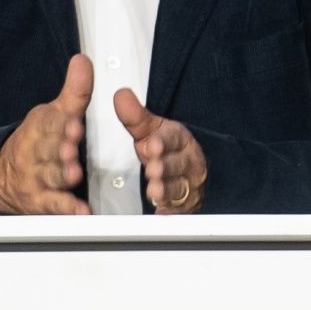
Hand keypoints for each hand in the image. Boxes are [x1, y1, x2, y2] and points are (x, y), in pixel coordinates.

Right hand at [0, 55, 92, 214]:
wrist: (0, 176)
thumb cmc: (36, 142)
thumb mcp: (54, 114)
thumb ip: (74, 92)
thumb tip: (83, 61)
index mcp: (40, 127)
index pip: (48, 123)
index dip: (60, 124)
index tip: (73, 122)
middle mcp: (36, 152)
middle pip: (48, 149)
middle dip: (60, 148)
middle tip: (71, 147)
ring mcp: (37, 177)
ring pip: (50, 175)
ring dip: (61, 174)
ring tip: (73, 174)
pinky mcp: (41, 200)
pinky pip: (54, 205)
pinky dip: (68, 209)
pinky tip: (81, 211)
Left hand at [113, 88, 206, 212]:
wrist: (189, 172)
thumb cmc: (166, 149)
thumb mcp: (150, 130)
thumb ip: (134, 116)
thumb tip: (120, 96)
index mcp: (179, 139)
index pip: (174, 138)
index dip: (164, 142)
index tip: (153, 144)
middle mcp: (187, 161)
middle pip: (178, 164)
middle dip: (165, 167)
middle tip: (153, 170)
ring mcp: (188, 184)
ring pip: (179, 187)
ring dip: (167, 190)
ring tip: (155, 192)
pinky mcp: (185, 205)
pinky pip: (179, 210)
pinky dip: (170, 213)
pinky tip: (162, 213)